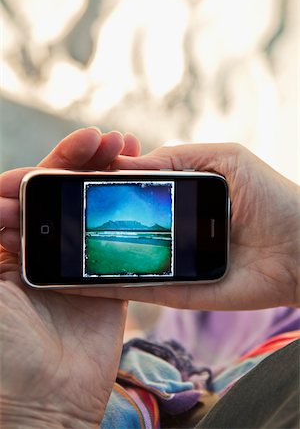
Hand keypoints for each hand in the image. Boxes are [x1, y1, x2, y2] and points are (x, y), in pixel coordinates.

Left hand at [0, 128, 139, 427]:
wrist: (41, 403)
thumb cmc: (0, 349)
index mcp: (7, 242)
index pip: (30, 187)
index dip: (55, 163)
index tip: (82, 143)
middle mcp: (40, 246)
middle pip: (65, 192)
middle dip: (85, 162)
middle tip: (108, 141)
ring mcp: (75, 261)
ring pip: (93, 209)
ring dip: (108, 179)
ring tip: (129, 152)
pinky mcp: (105, 279)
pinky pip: (117, 238)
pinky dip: (128, 213)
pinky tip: (141, 188)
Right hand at [69, 143, 298, 310]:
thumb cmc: (268, 195)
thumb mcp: (221, 158)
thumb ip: (173, 160)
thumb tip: (123, 164)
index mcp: (177, 196)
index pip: (129, 192)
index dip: (99, 187)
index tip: (67, 183)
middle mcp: (168, 229)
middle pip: (120, 228)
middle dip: (87, 223)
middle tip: (51, 219)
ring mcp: (170, 262)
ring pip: (122, 260)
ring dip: (90, 257)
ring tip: (55, 250)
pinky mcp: (177, 291)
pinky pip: (138, 290)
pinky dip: (108, 287)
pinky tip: (80, 280)